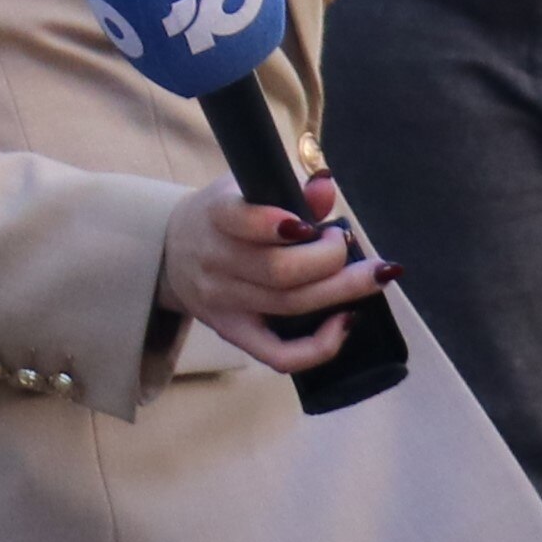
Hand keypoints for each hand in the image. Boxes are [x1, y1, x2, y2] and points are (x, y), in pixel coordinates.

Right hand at [159, 173, 397, 377]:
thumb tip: (325, 186)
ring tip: (370, 276)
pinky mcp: (234, 334)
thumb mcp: (244, 188)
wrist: (171, 251)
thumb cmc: (222, 215)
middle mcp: (216, 262)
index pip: (244, 221)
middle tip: (347, 244)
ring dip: (342, 292)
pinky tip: (346, 321)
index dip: (284, 224)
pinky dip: (320, 346)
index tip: (317, 223)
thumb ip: (289, 189)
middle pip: (280, 271)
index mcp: (215, 216)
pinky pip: (280, 355)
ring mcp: (224, 303)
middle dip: (331, 259)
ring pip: (289, 306)